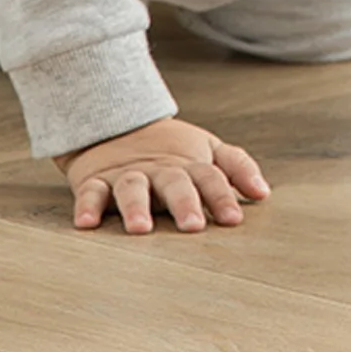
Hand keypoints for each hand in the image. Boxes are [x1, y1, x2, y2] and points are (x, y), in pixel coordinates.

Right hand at [52, 116, 269, 234]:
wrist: (118, 122)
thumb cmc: (171, 148)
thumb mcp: (208, 150)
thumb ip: (237, 168)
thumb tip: (264, 193)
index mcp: (190, 165)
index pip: (211, 178)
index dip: (222, 197)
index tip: (234, 219)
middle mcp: (160, 170)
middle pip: (175, 183)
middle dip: (184, 203)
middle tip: (193, 226)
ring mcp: (128, 174)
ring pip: (132, 188)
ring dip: (135, 207)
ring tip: (139, 229)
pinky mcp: (95, 180)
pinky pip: (90, 192)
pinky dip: (86, 206)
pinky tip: (86, 223)